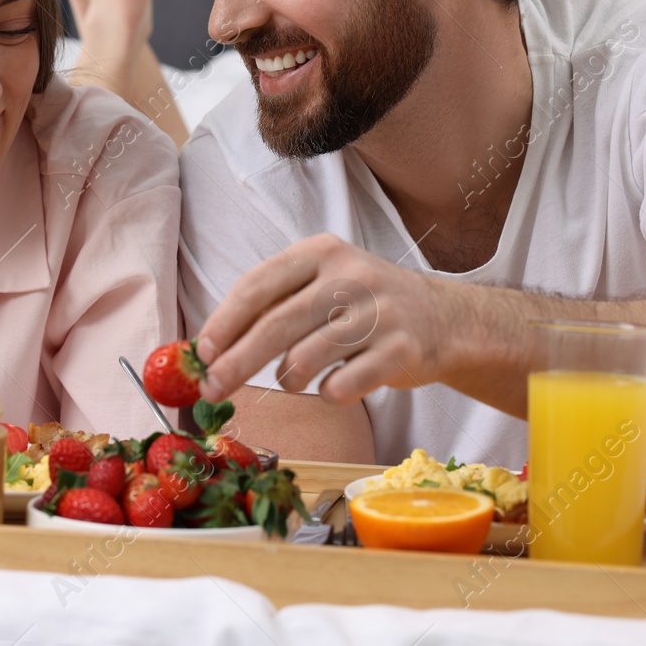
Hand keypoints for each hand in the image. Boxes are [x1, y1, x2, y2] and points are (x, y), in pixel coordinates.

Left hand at [196, 234, 450, 403]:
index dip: (224, 322)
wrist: (444, 318)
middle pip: (276, 324)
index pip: (258, 285)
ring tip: (292, 378)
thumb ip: (274, 304)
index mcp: (321, 252)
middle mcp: (350, 275)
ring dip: (287, 378)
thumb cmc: (363, 305)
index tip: (201, 353)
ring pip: (306, 357)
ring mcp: (379, 312)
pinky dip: (328, 393)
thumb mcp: (322, 283)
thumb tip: (210, 348)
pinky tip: (333, 387)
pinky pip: (344, 385)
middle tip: (212, 390)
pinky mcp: (401, 350)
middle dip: (236, 362)